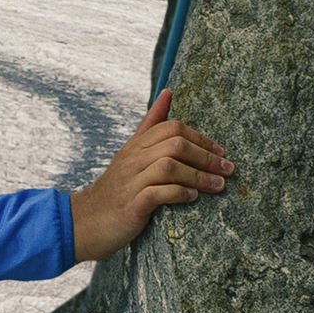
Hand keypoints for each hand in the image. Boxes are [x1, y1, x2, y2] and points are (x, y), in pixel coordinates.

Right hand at [72, 87, 235, 257]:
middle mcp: (133, 160)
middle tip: (227, 169)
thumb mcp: (131, 152)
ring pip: (170, 167)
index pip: (171, 128)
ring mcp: (131, 182)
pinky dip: (180, 194)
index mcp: (135, 146)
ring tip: (218, 186)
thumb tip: (168, 92)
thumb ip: (151, 123)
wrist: (85, 220)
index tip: (220, 152)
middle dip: (206, 156)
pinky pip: (158, 194)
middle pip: (174, 145)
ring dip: (199, 177)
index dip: (200, 138)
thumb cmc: (118, 187)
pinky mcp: (131, 205)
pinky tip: (192, 198)